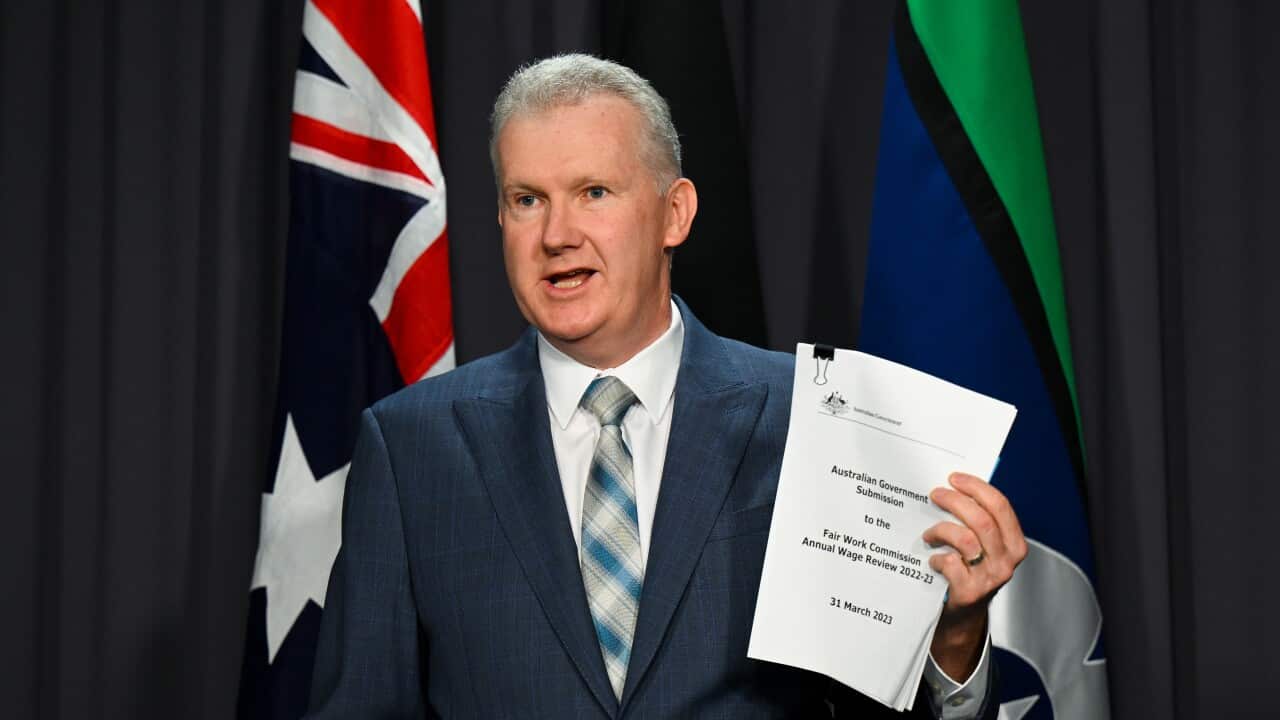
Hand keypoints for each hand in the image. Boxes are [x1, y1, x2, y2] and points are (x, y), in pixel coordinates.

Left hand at [922, 472, 1026, 679]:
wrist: (965, 613)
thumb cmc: (971, 570)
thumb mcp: (984, 545)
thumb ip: (979, 521)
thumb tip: (955, 486)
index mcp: (1014, 543)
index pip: (1000, 506)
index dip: (976, 488)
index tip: (954, 478)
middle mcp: (1007, 560)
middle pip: (981, 519)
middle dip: (954, 501)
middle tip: (935, 495)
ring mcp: (990, 578)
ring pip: (964, 539)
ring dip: (940, 530)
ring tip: (928, 534)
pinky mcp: (970, 592)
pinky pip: (949, 563)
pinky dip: (936, 558)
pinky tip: (932, 559)